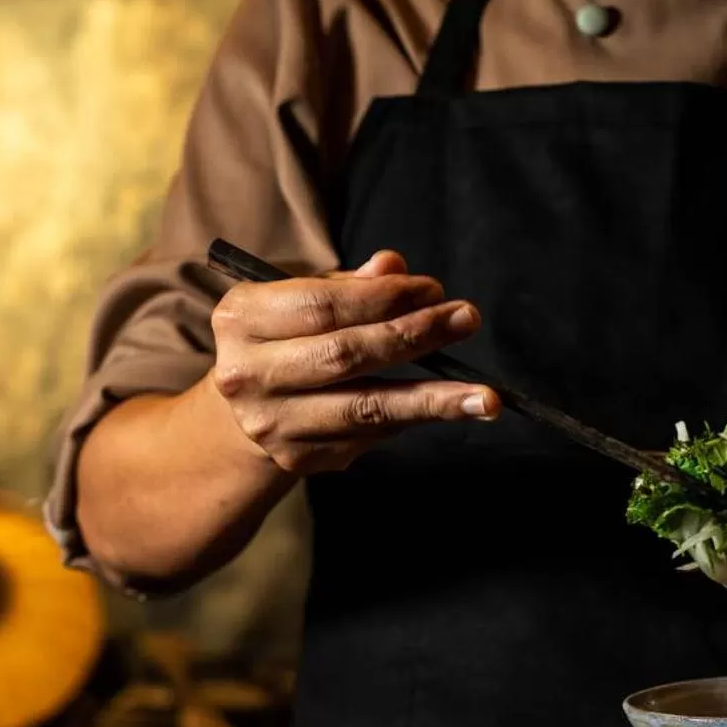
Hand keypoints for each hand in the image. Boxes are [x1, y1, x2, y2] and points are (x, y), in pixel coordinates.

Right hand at [207, 250, 498, 474]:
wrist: (246, 408)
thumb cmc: (286, 337)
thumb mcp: (303, 298)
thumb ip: (349, 285)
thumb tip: (393, 267)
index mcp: (241, 319)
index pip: (323, 305)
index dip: (384, 297)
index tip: (435, 289)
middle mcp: (247, 375)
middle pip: (345, 355)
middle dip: (414, 336)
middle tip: (467, 320)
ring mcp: (272, 424)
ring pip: (366, 408)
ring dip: (432, 400)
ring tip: (485, 396)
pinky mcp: (298, 459)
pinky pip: (368, 435)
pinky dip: (409, 418)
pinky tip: (443, 407)